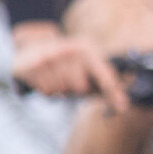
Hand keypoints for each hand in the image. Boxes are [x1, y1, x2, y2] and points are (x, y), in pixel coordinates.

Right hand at [11, 21, 129, 109]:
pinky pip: (48, 91)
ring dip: (61, 89)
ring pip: (64, 90)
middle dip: (76, 89)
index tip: (122, 107)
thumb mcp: (85, 65)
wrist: (29, 46)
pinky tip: (45, 76)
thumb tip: (122, 105)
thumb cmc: (65, 62)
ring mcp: (51, 56)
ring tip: (56, 76)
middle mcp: (71, 49)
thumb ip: (104, 83)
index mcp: (87, 48)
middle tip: (69, 78)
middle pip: (81, 88)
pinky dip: (48, 89)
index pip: (103, 74)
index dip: (114, 92)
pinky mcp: (35, 65)